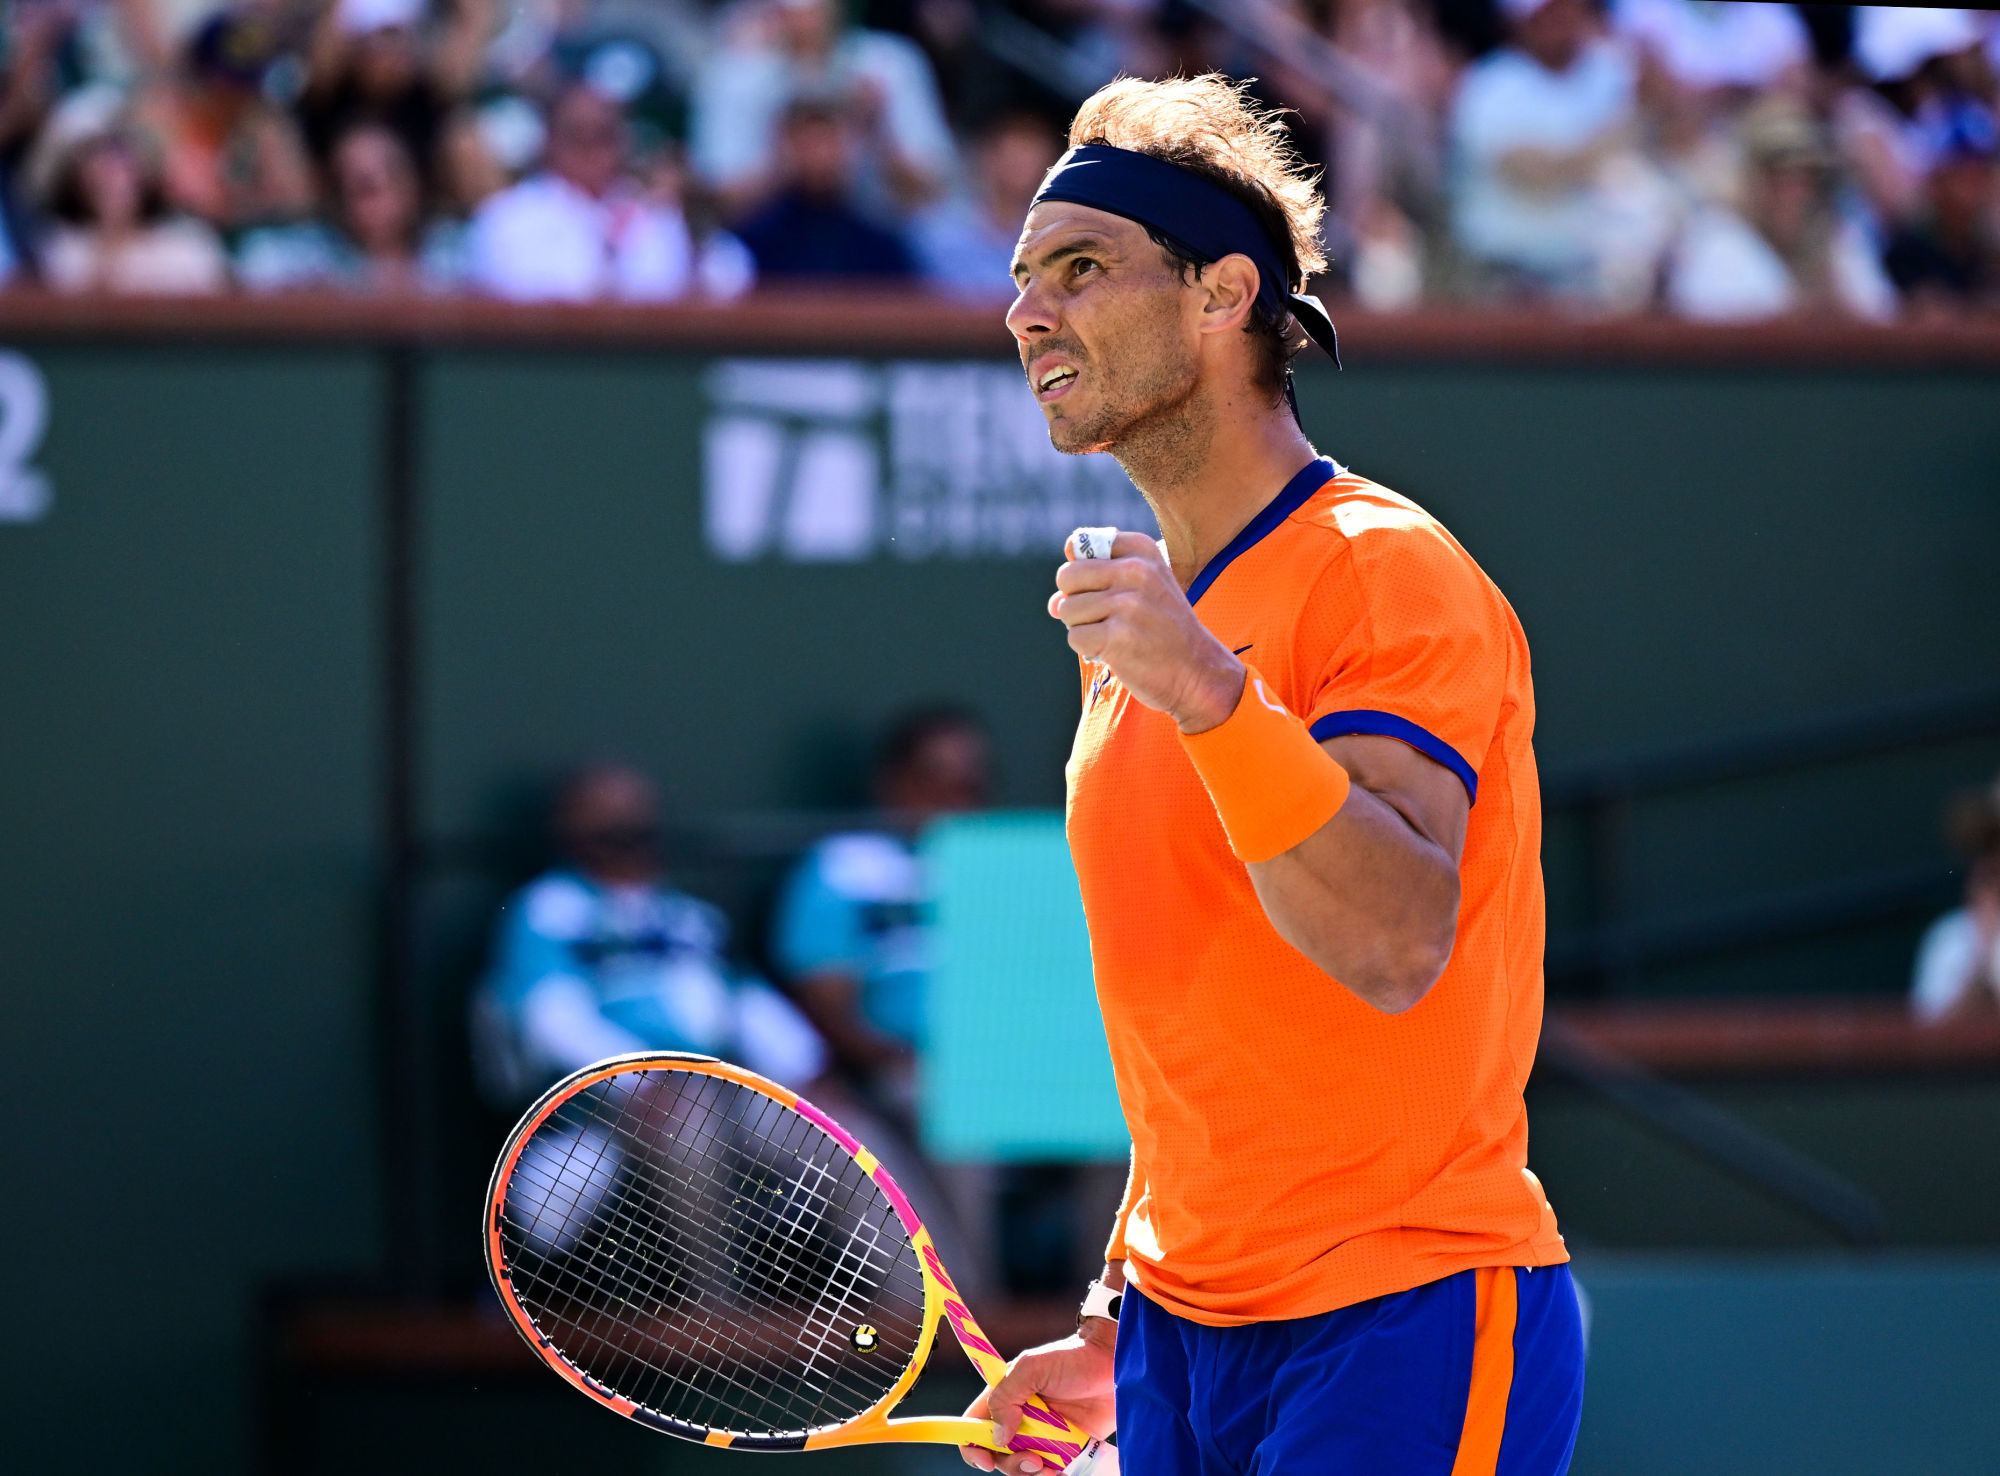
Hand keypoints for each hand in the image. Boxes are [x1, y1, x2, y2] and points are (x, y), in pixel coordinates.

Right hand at [959, 1324, 1116, 1474]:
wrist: (1115, 1364)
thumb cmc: (1074, 1358)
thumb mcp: (1032, 1367)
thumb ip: (1006, 1397)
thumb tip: (998, 1436)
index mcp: (1006, 1397)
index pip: (974, 1425)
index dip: (972, 1445)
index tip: (987, 1461)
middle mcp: (1020, 1419)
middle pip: (998, 1454)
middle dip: (1010, 1464)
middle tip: (1033, 1459)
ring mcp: (1043, 1435)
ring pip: (1023, 1467)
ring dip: (1032, 1473)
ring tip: (1050, 1467)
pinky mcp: (1065, 1448)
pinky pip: (1050, 1471)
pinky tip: (1061, 1471)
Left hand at [1050, 531, 1243, 732]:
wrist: (1197, 672)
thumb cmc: (1162, 630)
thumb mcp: (1143, 588)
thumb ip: (1096, 582)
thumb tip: (1053, 603)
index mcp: (1142, 549)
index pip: (1077, 545)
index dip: (1082, 574)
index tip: (1107, 589)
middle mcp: (1137, 570)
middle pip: (1067, 577)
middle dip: (1075, 601)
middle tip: (1105, 617)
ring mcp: (1128, 603)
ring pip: (1066, 609)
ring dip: (1082, 627)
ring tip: (1115, 635)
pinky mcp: (1118, 636)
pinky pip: (1075, 637)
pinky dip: (1088, 648)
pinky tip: (1114, 650)